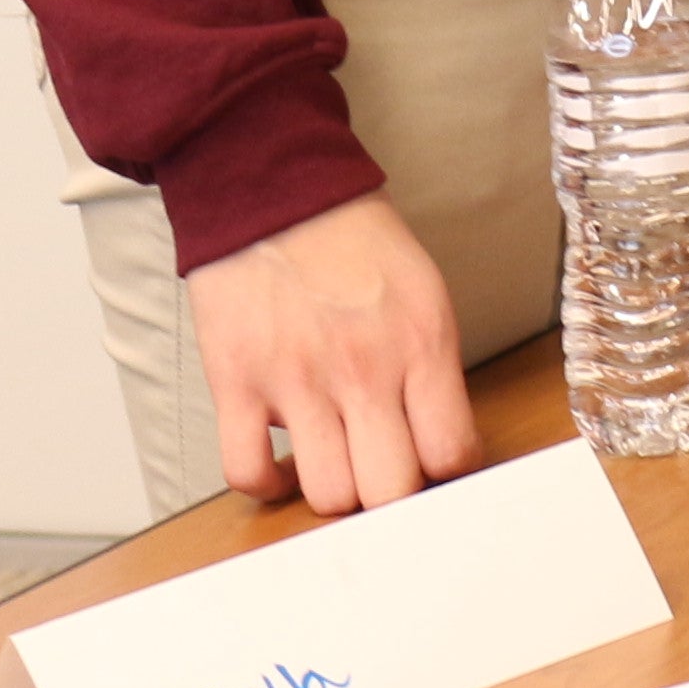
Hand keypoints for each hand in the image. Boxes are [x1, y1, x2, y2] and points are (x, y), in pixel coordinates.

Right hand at [182, 192, 476, 514]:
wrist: (275, 192)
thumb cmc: (355, 245)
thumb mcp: (425, 296)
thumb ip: (434, 370)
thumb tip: (439, 445)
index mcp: (422, 345)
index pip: (451, 453)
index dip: (446, 473)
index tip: (433, 465)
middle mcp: (363, 370)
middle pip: (390, 491)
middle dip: (393, 495)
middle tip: (384, 472)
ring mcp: (297, 381)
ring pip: (328, 495)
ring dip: (335, 491)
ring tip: (336, 464)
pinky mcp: (237, 383)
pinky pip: (247, 473)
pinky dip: (266, 484)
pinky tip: (283, 464)